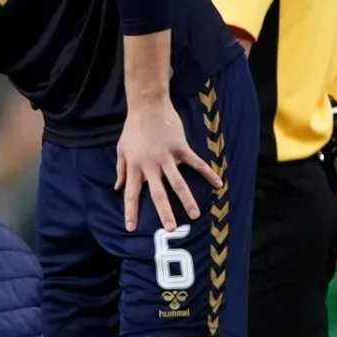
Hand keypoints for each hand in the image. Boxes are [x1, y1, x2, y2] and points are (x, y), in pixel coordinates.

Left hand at [117, 96, 221, 232]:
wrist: (148, 106)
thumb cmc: (133, 129)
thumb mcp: (121, 150)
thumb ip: (122, 171)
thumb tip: (118, 188)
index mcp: (135, 168)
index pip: (131, 194)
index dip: (131, 211)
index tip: (130, 228)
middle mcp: (151, 166)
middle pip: (158, 193)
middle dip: (164, 212)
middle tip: (171, 229)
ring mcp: (167, 157)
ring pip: (178, 183)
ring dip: (187, 200)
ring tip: (194, 215)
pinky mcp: (181, 148)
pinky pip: (196, 163)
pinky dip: (207, 173)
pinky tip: (218, 184)